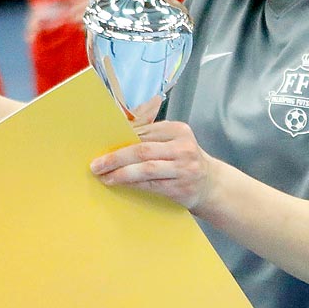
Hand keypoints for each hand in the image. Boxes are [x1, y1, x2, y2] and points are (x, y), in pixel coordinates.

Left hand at [89, 120, 216, 211]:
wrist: (211, 185)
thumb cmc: (184, 160)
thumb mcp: (173, 140)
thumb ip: (149, 131)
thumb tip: (119, 119)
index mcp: (178, 130)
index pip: (143, 131)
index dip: (119, 138)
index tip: (100, 144)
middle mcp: (183, 147)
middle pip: (142, 149)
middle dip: (115, 157)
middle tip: (96, 164)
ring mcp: (183, 168)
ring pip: (145, 169)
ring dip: (120, 173)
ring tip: (103, 175)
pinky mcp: (180, 188)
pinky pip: (150, 185)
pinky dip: (131, 184)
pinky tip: (118, 183)